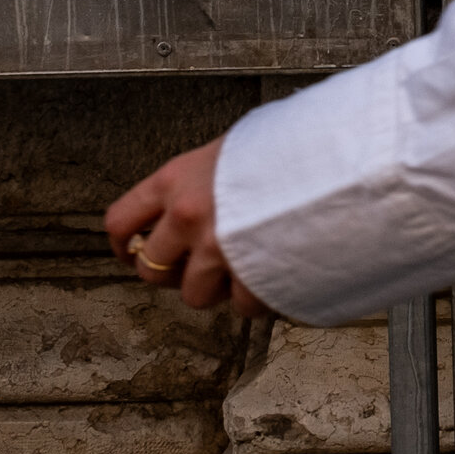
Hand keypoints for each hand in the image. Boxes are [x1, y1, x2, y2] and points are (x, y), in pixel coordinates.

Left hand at [106, 136, 272, 315]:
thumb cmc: (288, 146)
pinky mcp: (248, 276)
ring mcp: (216, 250)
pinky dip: (255, 298)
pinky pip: (240, 307)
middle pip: (151, 270)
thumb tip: (198, 189)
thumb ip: (203, 175)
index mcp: (176, 180)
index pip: (120, 220)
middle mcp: (187, 217)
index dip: (122, 245)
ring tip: (241, 267)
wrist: (333, 160)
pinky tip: (269, 274)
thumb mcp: (233, 147)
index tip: (132, 252)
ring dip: (216, 288)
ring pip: (194, 296)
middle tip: (194, 266)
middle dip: (172, 274)